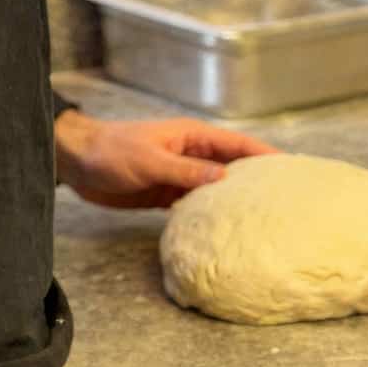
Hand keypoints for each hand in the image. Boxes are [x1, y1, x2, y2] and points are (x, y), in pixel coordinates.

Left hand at [55, 109, 275, 209]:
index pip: (237, 144)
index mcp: (192, 136)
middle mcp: (191, 154)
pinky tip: (222, 230)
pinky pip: (194, 204)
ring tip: (262, 219)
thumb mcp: (151, 160)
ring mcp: (180, 174)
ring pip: (215, 187)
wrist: (78, 162)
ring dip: (233, 199)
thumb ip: (186, 170)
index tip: (289, 168)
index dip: (263, 154)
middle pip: (231, 166)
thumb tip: (225, 178)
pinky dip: (208, 214)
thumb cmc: (113, 151)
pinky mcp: (166, 193)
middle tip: (284, 200)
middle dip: (255, 179)